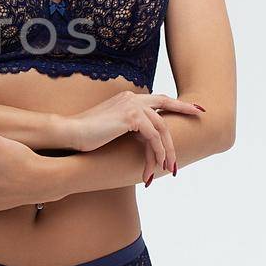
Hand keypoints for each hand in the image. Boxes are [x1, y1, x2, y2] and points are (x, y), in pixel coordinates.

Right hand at [61, 91, 205, 172]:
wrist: (69, 132)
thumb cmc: (85, 135)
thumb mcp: (111, 128)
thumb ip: (128, 127)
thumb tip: (142, 139)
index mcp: (128, 98)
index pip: (159, 99)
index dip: (179, 104)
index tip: (196, 108)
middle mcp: (132, 98)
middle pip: (166, 110)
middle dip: (183, 119)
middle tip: (195, 131)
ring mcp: (132, 105)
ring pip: (162, 128)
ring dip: (167, 151)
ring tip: (169, 168)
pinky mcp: (131, 118)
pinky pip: (153, 137)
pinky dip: (158, 152)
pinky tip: (156, 166)